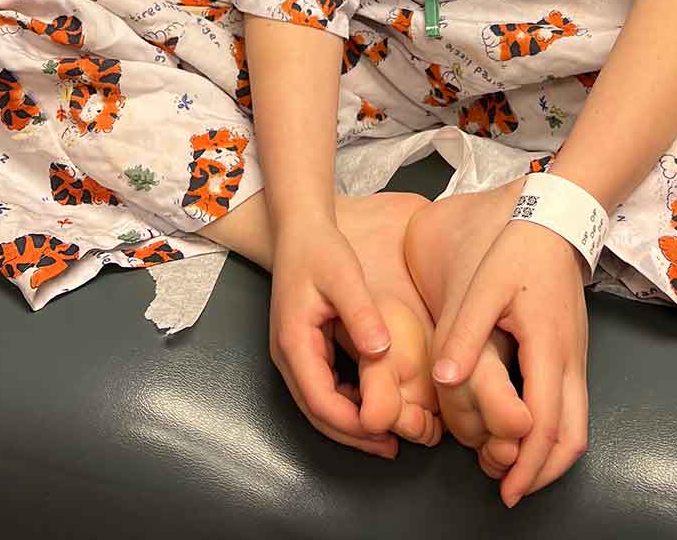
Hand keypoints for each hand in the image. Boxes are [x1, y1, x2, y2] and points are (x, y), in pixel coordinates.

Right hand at [268, 217, 397, 458]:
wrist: (300, 228)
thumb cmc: (320, 249)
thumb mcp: (344, 276)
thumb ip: (361, 314)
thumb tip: (381, 351)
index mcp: (294, 342)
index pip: (320, 401)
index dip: (352, 423)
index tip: (385, 432)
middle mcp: (287, 354)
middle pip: (315, 413)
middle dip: (351, 434)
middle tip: (389, 448)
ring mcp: (292, 353)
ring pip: (316, 404)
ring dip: (347, 422)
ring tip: (384, 434)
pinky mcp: (302, 347)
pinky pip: (320, 387)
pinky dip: (343, 403)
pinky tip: (369, 402)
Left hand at [431, 216, 590, 505]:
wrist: (556, 217)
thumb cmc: (517, 249)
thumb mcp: (483, 286)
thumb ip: (463, 333)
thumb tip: (446, 381)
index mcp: (549, 348)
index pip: (546, 424)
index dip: (527, 463)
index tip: (505, 488)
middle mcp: (571, 360)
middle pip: (571, 438)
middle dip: (540, 472)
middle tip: (509, 488)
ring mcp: (577, 356)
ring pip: (577, 425)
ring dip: (547, 455)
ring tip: (512, 467)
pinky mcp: (572, 351)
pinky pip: (572, 407)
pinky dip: (552, 431)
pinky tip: (523, 430)